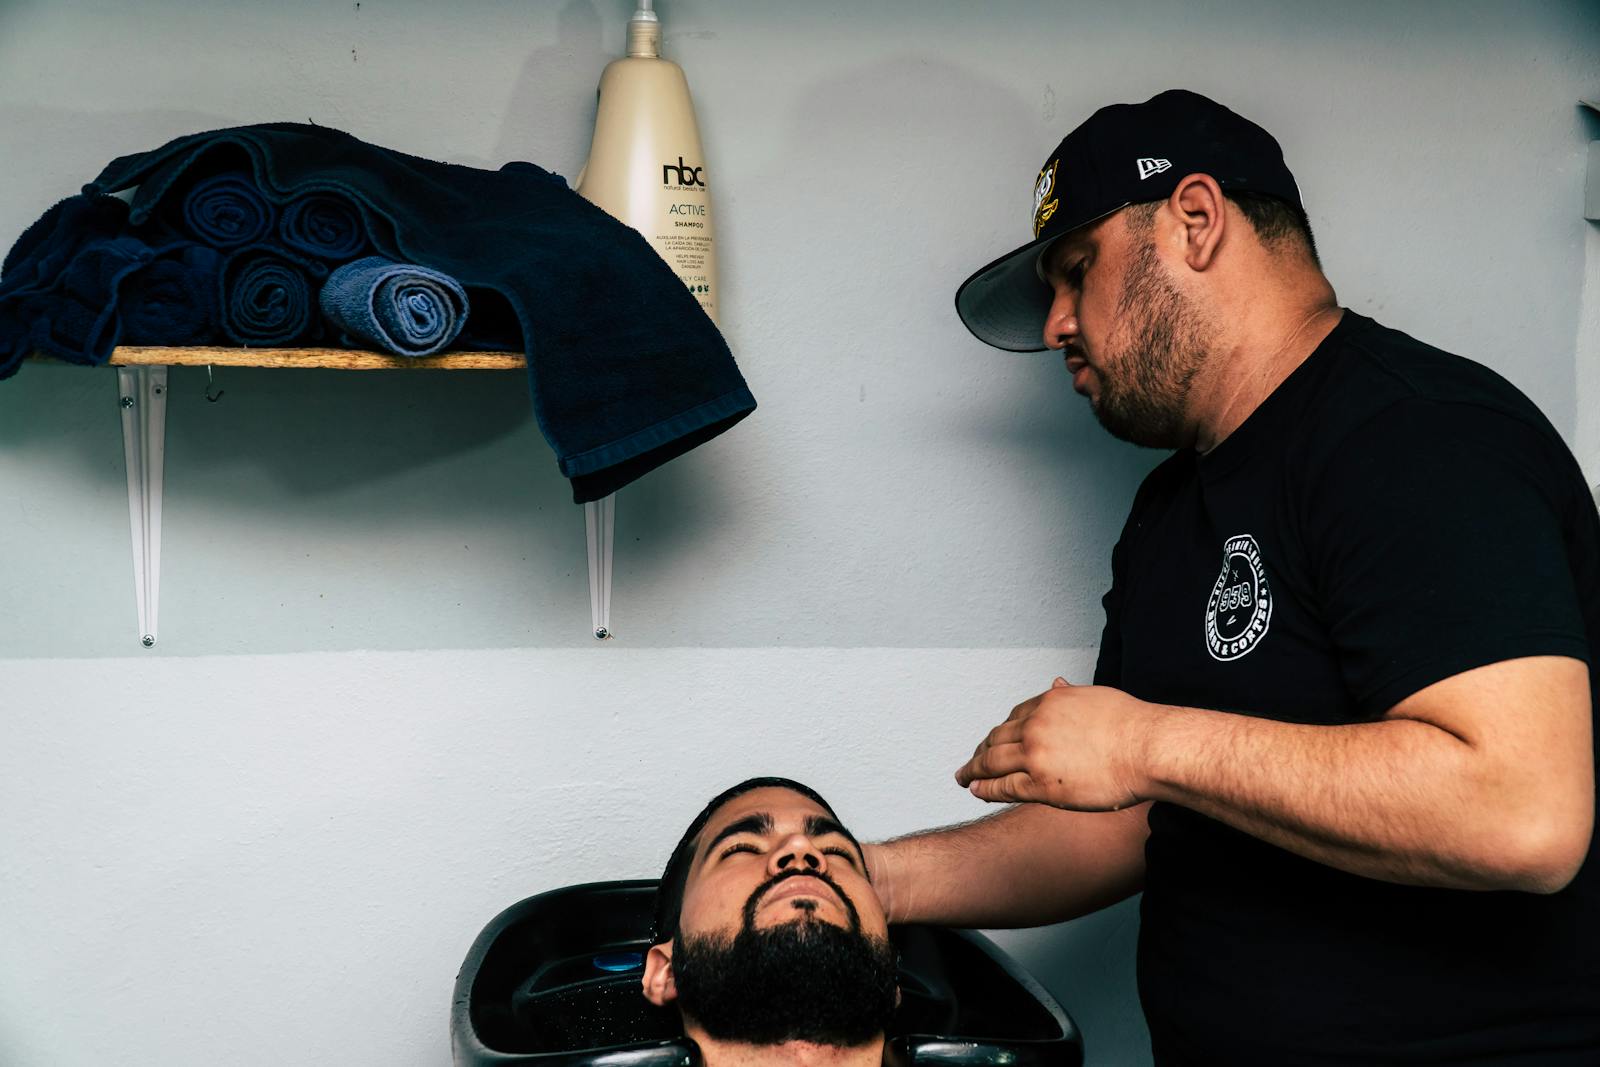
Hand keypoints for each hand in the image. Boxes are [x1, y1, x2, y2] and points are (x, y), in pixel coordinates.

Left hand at [955, 677, 1161, 810]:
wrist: (1147, 749)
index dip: (1001, 731)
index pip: (1015, 717)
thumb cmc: (1132, 725)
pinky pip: (1003, 787)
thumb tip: (1056, 682)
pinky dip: (985, 788)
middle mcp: (1036, 725)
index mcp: (1049, 701)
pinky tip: (975, 790)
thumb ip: (1070, 694)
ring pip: (993, 762)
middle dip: (982, 750)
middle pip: (997, 738)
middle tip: (972, 760)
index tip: (994, 739)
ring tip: (964, 777)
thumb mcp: (1095, 697)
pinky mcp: (1040, 784)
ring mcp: (1035, 754)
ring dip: (973, 769)